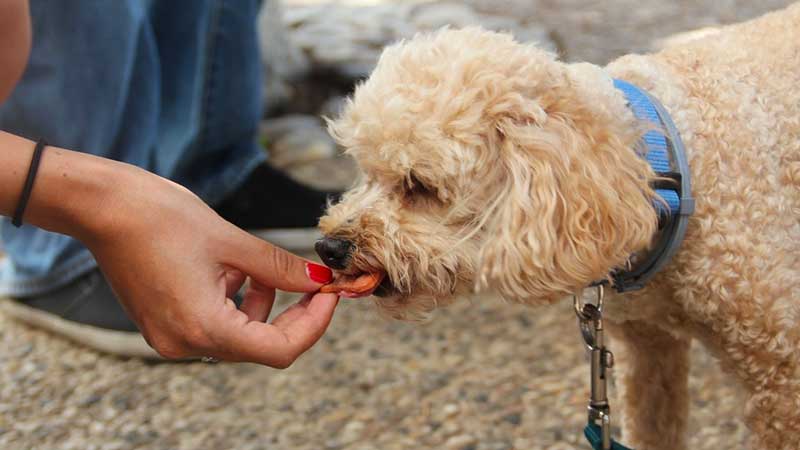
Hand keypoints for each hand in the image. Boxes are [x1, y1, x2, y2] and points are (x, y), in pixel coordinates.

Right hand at [74, 160, 337, 366]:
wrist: (103, 207)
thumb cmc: (161, 217)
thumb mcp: (233, 243)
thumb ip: (282, 268)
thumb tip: (321, 281)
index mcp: (204, 328)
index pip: (280, 350)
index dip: (314, 324)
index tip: (331, 294)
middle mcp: (185, 343)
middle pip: (261, 345)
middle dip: (294, 313)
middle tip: (316, 282)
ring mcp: (171, 337)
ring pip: (240, 335)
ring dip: (264, 305)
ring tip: (260, 268)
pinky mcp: (164, 325)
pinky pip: (216, 325)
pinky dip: (237, 302)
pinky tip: (233, 271)